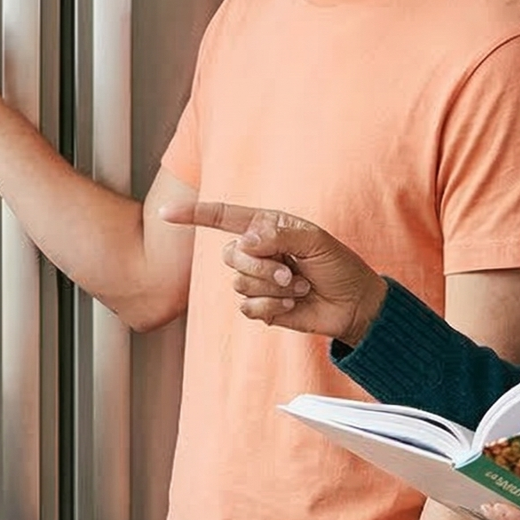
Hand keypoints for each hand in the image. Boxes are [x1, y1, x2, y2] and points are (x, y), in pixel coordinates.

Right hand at [160, 201, 387, 345]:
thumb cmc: (339, 266)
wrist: (353, 304)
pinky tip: (292, 304)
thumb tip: (245, 240)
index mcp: (267, 227)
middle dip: (260, 266)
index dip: (194, 215)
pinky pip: (247, 306)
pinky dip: (271, 306)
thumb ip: (279, 234)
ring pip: (238, 282)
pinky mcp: (260, 306)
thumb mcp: (316, 241)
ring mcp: (257, 280)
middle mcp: (257, 252)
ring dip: (273, 287)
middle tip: (291, 272)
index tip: (166, 213)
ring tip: (298, 287)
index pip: (224, 218)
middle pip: (230, 255)